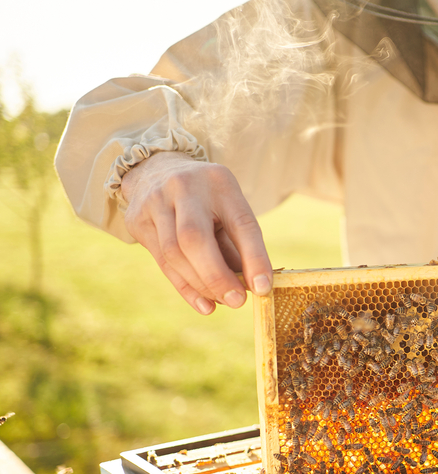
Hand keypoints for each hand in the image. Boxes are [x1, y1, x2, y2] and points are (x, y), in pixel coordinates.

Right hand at [121, 152, 272, 314]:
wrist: (156, 169)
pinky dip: (185, 288)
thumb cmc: (207, 198)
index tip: (263, 288)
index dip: (254, 258)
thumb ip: (238, 244)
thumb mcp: (228, 208)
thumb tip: (252, 287)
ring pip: (174, 253)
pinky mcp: (138, 220)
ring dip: (201, 284)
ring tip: (222, 301)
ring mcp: (155, 202)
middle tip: (237, 301)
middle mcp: (184, 187)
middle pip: (195, 239)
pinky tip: (204, 305)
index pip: (240, 223)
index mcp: (219, 181)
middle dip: (217, 276)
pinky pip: (162, 262)